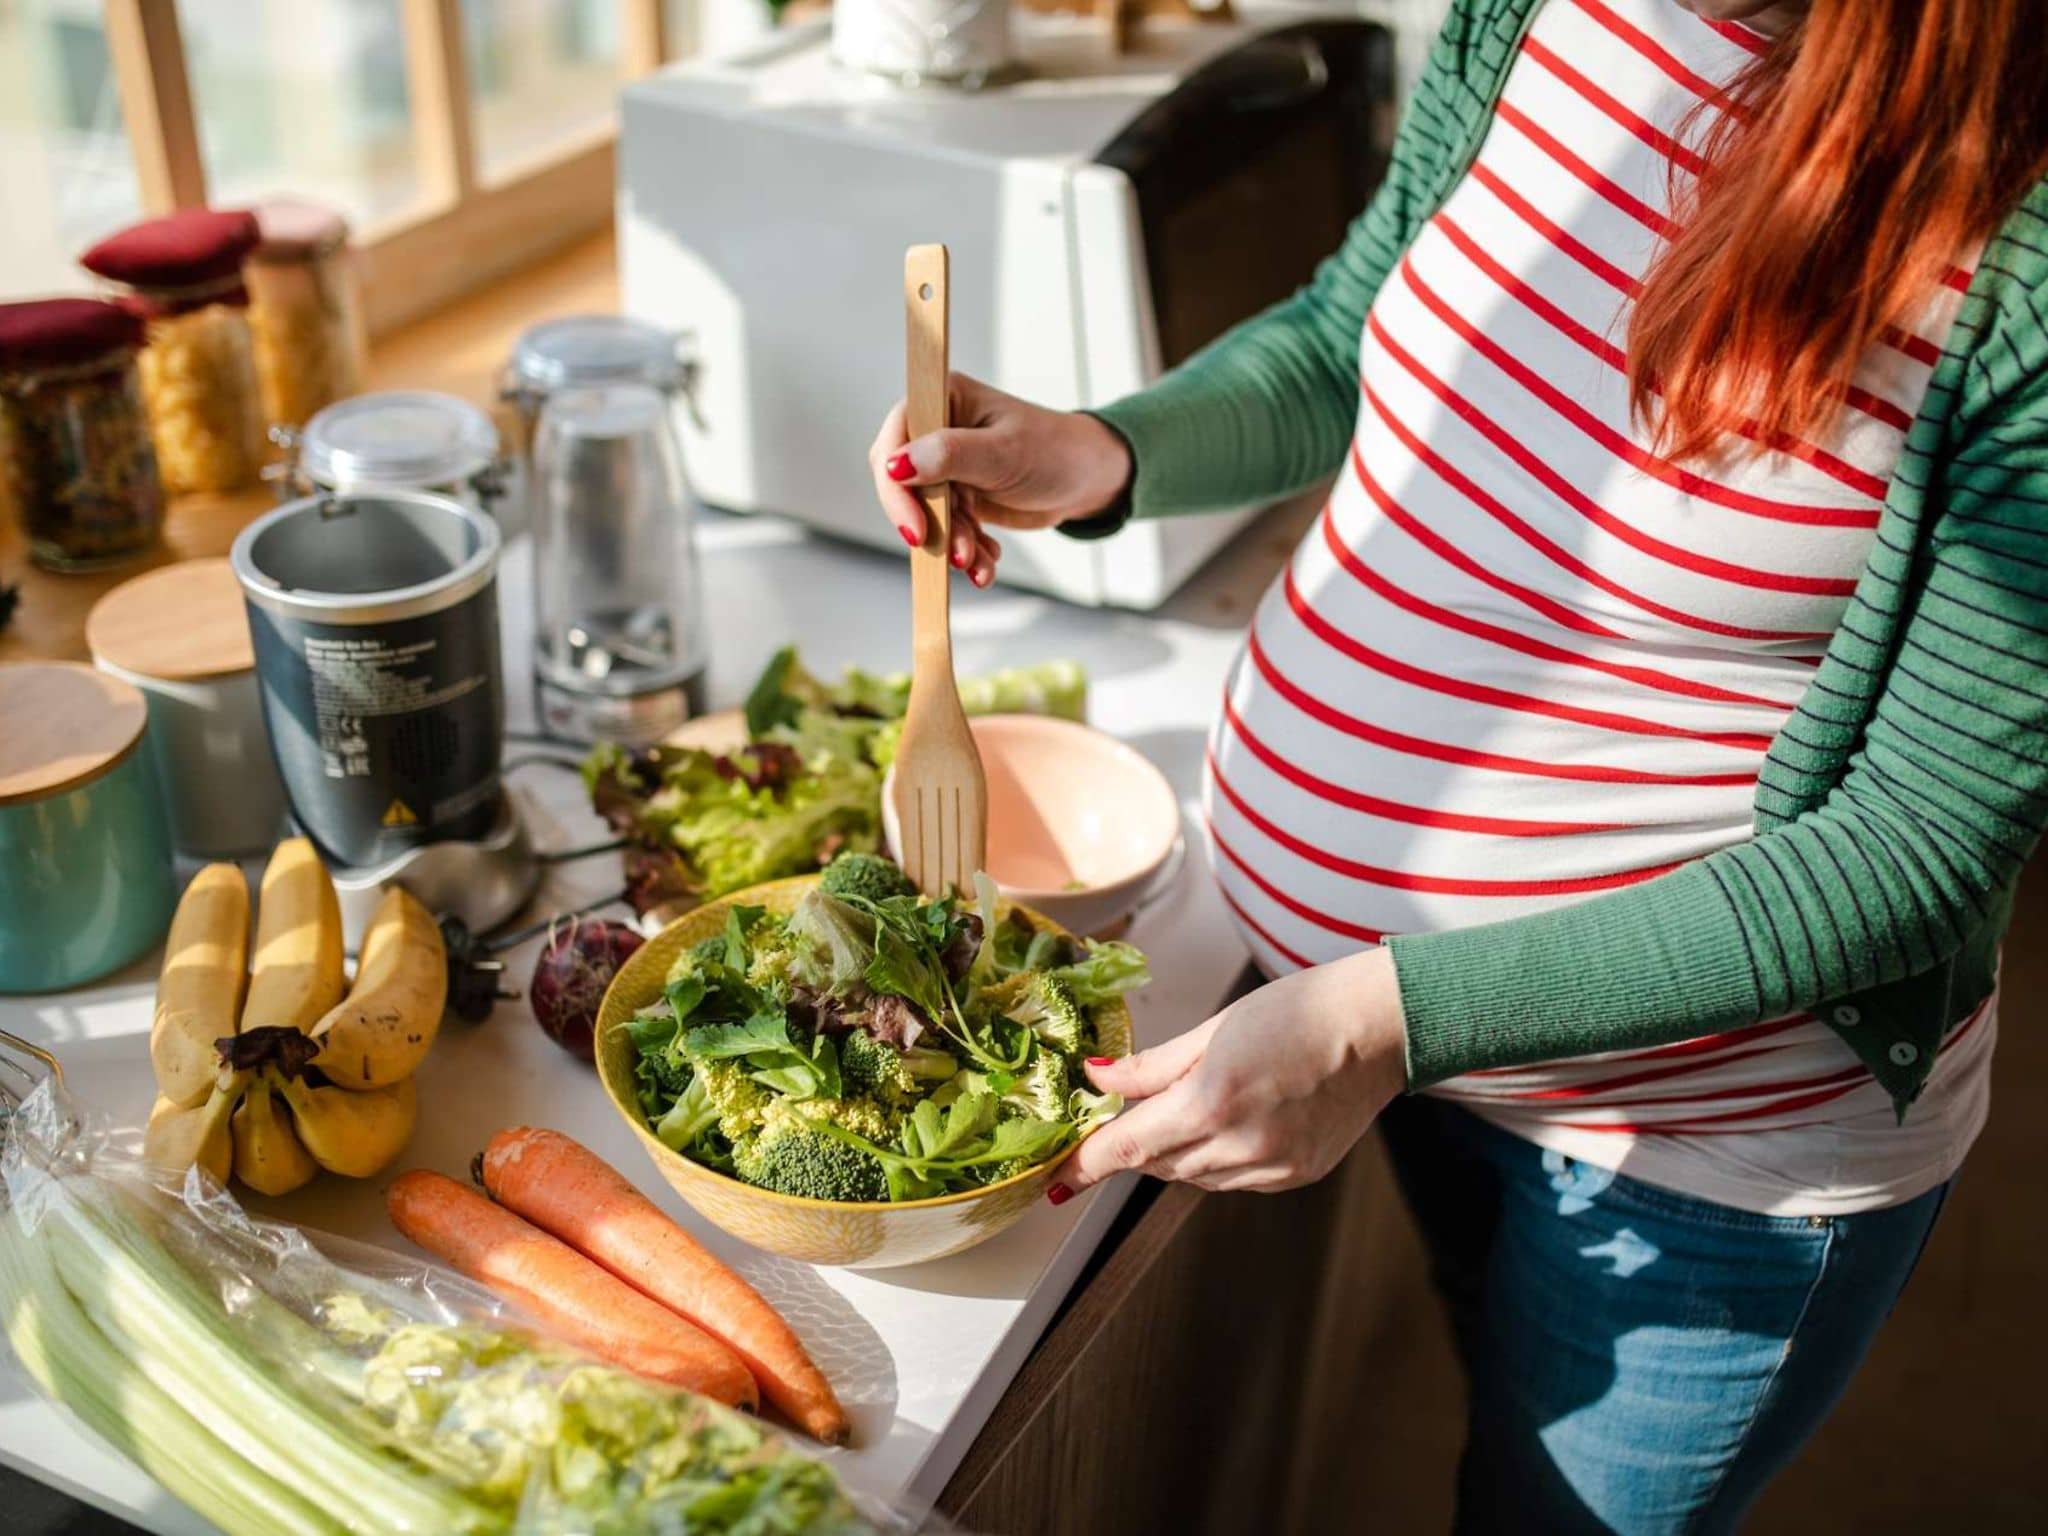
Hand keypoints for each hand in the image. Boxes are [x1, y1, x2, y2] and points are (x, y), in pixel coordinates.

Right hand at [868, 372, 1131, 585]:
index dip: (896, 489)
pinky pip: (948, 530)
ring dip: (951, 544)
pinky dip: (966, 552)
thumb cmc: (1054, 451)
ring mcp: (947, 468)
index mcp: (943, 400)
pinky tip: (986, 563)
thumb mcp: (1003, 452)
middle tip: (956, 555)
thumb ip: (950, 455)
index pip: (894, 442)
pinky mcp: (958, 498)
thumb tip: (897, 465)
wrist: (1087, 480)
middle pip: (903, 485)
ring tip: (978, 562)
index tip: (916, 527)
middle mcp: (938, 431)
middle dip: (930, 525)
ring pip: (927, 515)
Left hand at [1055, 949, 1408, 1197]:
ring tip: (1199, 1101)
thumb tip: (1098, 1080)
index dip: (1085, 1166)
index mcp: (1212, 1102)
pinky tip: (1237, 1120)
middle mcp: (1241, 1146)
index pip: (1128, 1147)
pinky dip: (1218, 1158)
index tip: (1055, 1181)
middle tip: (1131, 1111)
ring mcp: (1272, 1169)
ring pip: (1195, 1177)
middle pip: (1159, 1164)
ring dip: (1178, 1150)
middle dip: (1137, 1142)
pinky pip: (1234, 1180)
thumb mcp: (1214, 1028)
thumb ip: (1152, 1066)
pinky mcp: (1296, 1177)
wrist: (1378, 1029)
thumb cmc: (1300, 1011)